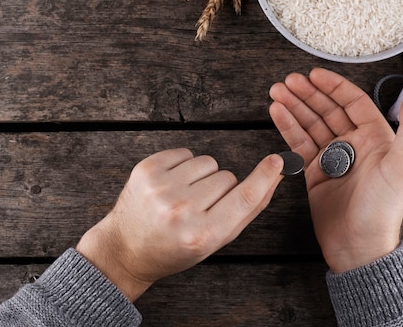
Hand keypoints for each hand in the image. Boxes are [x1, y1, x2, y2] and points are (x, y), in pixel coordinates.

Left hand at [76, 148, 283, 300]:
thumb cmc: (175, 248)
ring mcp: (161, 188)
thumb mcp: (214, 240)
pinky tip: (172, 185)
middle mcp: (181, 210)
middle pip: (228, 178)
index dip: (265, 177)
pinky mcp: (147, 170)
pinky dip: (184, 165)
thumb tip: (274, 176)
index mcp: (202, 234)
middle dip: (222, 189)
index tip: (277, 161)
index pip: (244, 198)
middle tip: (201, 208)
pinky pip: (186, 153)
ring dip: (203, 176)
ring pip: (208, 162)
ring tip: (185, 196)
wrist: (126, 248)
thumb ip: (247, 209)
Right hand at [269, 68, 402, 272]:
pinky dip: (287, 127)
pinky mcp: (315, 171)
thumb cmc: (383, 208)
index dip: (333, 86)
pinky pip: (299, 143)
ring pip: (310, 123)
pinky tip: (276, 112)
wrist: (359, 246)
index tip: (313, 74)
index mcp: (376, 138)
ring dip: (294, 106)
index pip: (353, 102)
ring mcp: (333, 157)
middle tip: (287, 81)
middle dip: (307, 93)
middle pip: (327, 109)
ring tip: (276, 92)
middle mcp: (354, 144)